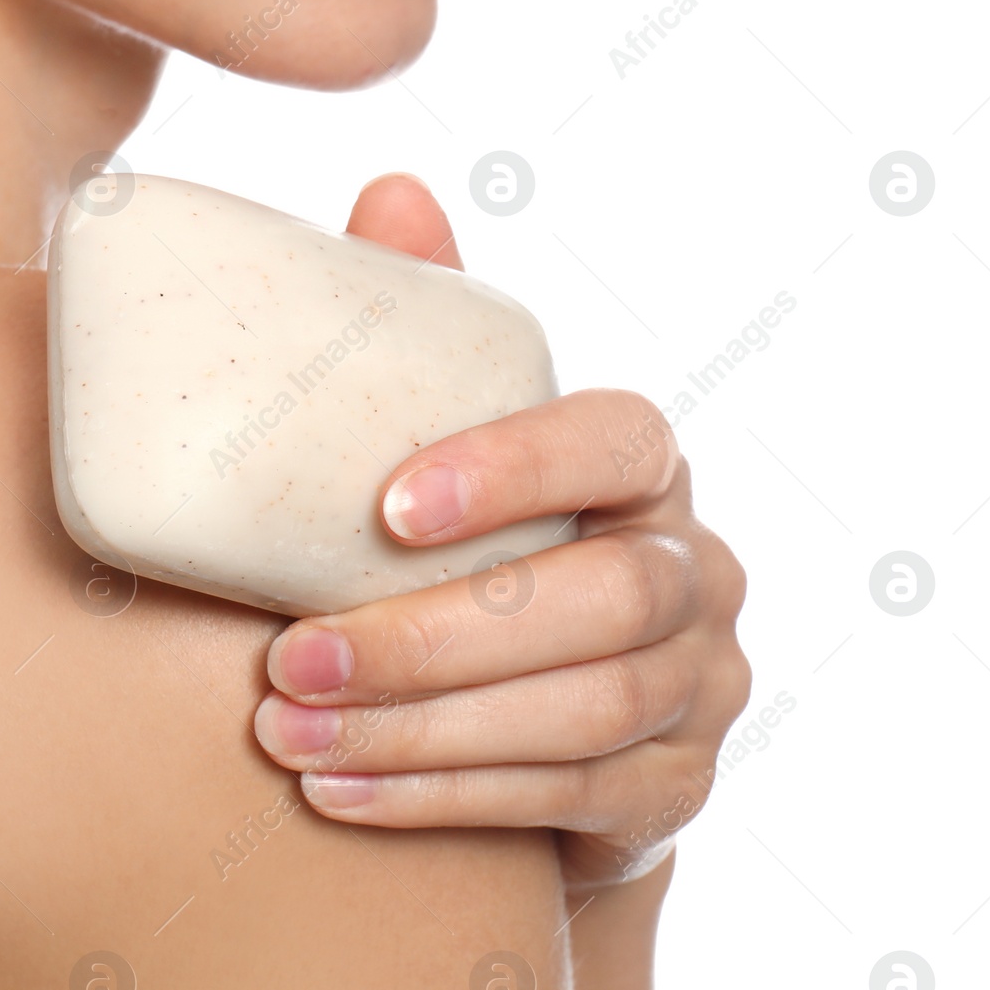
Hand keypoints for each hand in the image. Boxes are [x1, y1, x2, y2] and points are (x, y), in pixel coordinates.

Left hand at [250, 174, 750, 888]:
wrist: (550, 716)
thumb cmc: (488, 554)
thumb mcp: (463, 448)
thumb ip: (432, 334)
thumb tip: (391, 191)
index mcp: (646, 472)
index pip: (618, 442)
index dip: (516, 467)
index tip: (385, 509)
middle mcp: (699, 572)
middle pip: (602, 599)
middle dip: (435, 636)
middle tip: (289, 658)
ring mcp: (704, 688)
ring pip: (583, 710)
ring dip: (420, 728)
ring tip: (285, 733)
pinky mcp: (676, 789)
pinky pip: (568, 798)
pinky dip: (440, 797)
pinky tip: (335, 795)